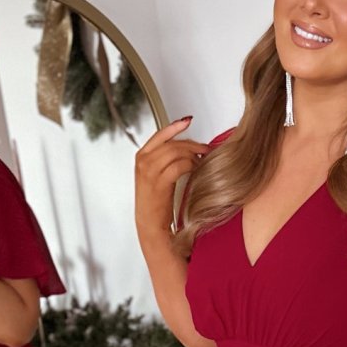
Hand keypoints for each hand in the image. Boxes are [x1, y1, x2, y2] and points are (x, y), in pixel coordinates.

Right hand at [134, 115, 211, 240]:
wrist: (150, 224)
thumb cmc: (155, 203)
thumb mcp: (156, 176)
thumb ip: (165, 160)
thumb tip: (185, 149)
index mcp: (142, 157)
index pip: (160, 135)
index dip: (174, 127)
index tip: (187, 121)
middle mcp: (144, 162)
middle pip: (171, 143)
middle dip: (191, 144)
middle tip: (205, 148)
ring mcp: (150, 172)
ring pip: (176, 152)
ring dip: (193, 154)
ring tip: (202, 160)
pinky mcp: (160, 182)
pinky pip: (179, 166)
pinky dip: (191, 165)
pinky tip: (197, 169)